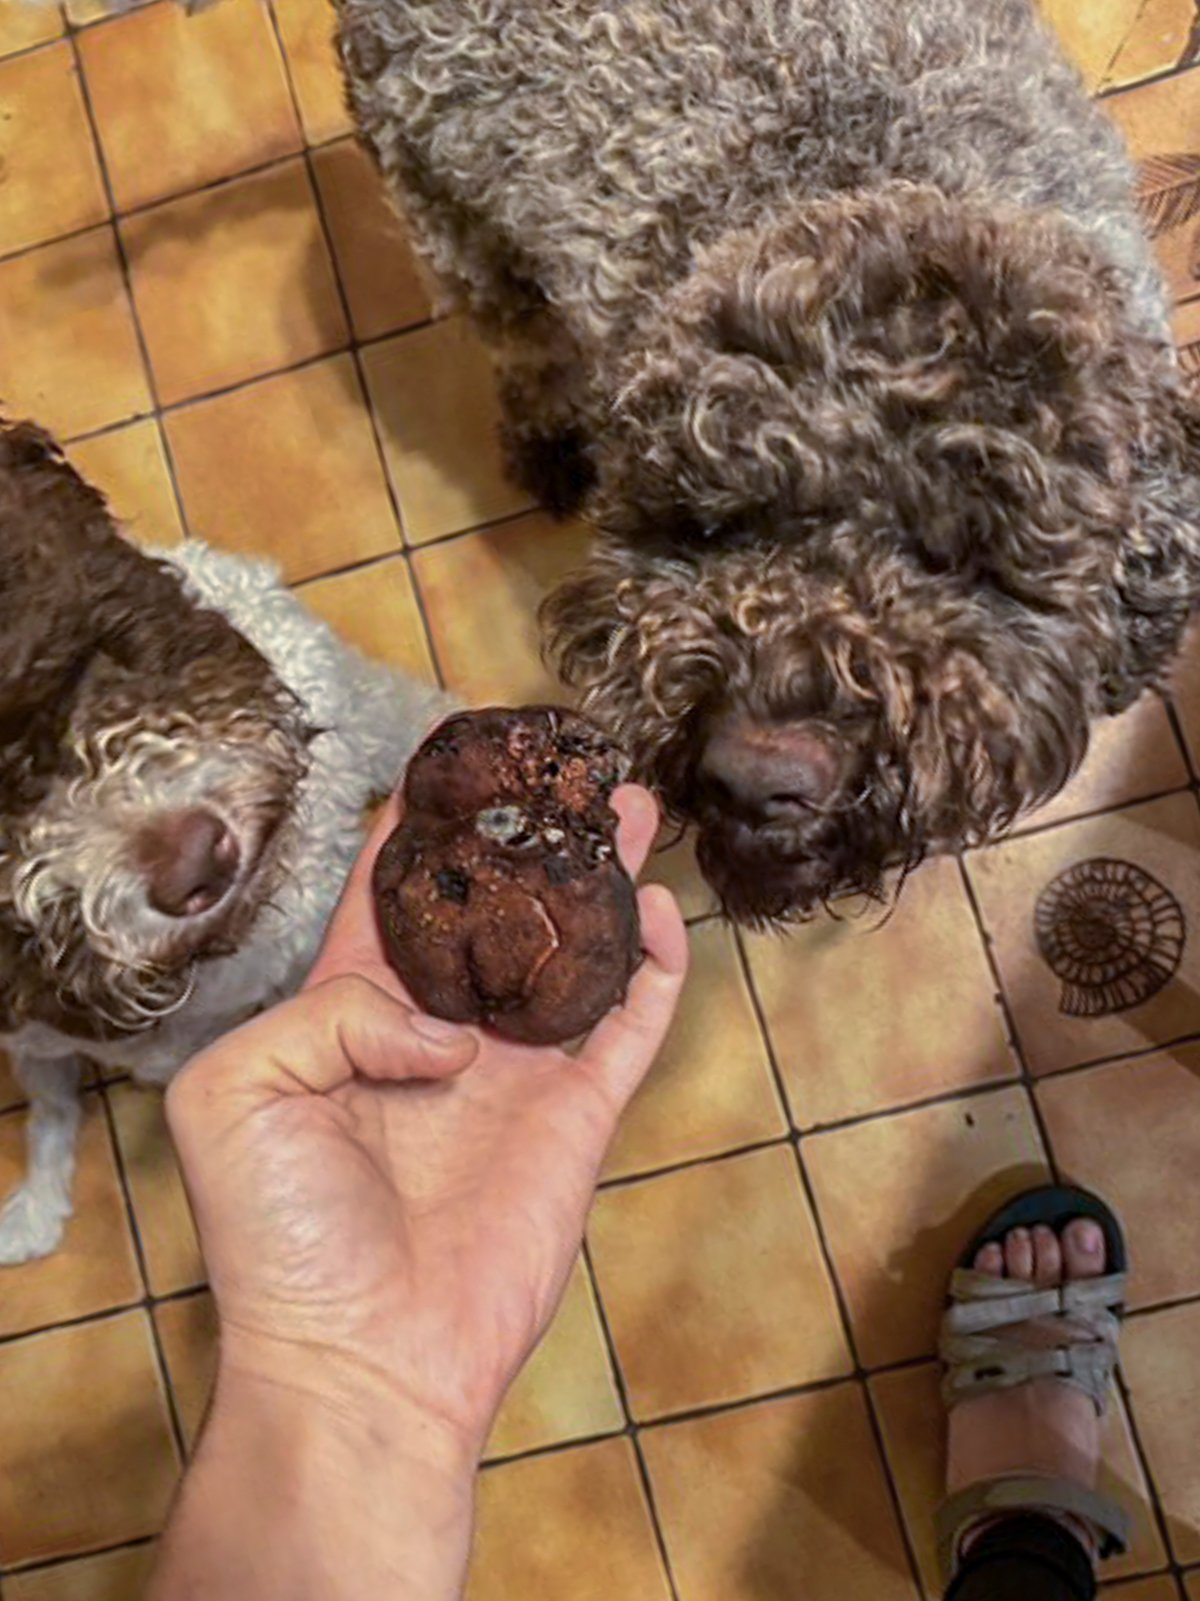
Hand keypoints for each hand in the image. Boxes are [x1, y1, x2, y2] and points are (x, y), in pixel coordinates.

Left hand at [166, 785, 687, 1461]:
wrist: (361, 1359)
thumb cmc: (281, 1238)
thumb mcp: (238, 1090)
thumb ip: (332, 1011)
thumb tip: (444, 1025)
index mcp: (351, 1012)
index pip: (394, 894)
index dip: (422, 824)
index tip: (456, 755)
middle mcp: (440, 1029)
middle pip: (502, 907)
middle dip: (535, 839)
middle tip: (572, 775)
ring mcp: (514, 1072)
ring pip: (574, 951)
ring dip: (606, 882)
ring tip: (634, 812)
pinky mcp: (576, 1115)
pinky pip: (628, 1026)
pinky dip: (653, 970)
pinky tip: (659, 915)